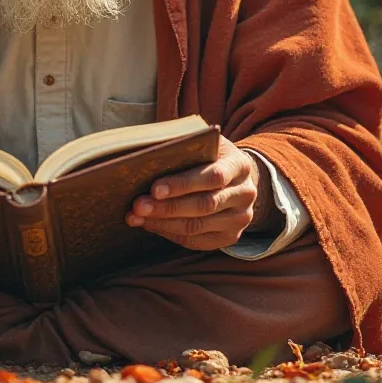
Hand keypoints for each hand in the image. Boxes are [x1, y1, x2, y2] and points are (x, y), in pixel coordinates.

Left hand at [125, 136, 268, 249]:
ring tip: (136, 217)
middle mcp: (245, 193)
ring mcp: (240, 218)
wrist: (235, 177)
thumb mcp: (203, 142)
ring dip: (163, 222)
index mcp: (239, 165)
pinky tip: (150, 224)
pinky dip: (169, 233)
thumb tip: (148, 153)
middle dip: (167, 207)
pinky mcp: (231, 237)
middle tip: (138, 206)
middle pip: (204, 205)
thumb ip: (183, 144)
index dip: (183, 184)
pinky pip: (196, 240)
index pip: (213, 177)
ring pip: (197, 226)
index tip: (154, 189)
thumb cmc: (209, 155)